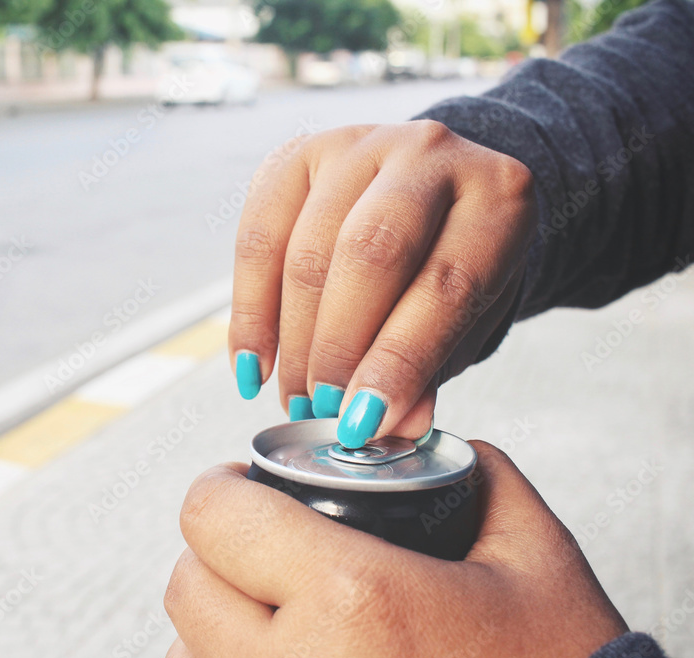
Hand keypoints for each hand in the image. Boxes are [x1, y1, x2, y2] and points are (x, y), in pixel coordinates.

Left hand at [163, 441, 627, 657]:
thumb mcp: (537, 559)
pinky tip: (276, 656)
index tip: (245, 486)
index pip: (213, 516)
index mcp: (353, 596)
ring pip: (184, 657)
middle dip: (217, 551)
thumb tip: (438, 445)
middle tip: (260, 543)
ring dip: (211, 621)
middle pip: (186, 586)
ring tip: (267, 608)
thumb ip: (482, 478)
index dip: (223, 488)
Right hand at [229, 121, 536, 445]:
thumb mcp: (468, 318)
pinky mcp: (298, 154)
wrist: (433, 193)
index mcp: (497, 194)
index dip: (399, 361)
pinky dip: (249, 310)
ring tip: (294, 396)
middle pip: (370, 252)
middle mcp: (429, 152)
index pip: (446, 284)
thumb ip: (431, 368)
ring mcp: (358, 144)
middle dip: (337, 345)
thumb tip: (391, 425)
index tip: (361, 422)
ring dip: (293, 339)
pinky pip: (258, 236)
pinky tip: (254, 361)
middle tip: (321, 408)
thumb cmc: (452, 264)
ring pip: (306, 248)